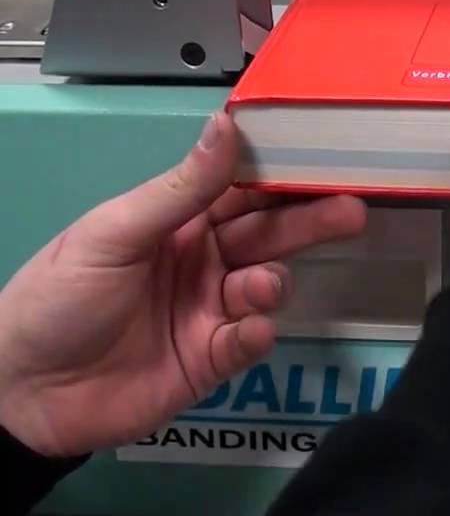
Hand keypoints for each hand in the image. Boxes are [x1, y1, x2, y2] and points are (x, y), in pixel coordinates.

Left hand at [0, 114, 366, 456]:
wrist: (24, 390)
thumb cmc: (59, 296)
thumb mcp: (115, 232)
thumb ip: (181, 187)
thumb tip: (227, 124)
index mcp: (177, 222)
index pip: (241, 189)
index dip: (281, 172)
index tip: (326, 155)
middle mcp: (203, 260)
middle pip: (269, 234)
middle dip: (309, 221)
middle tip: (352, 209)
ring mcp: (211, 310)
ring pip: (267, 284)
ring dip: (272, 281)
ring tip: (260, 286)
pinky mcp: (214, 359)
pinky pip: (253, 338)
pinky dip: (258, 331)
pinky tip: (248, 328)